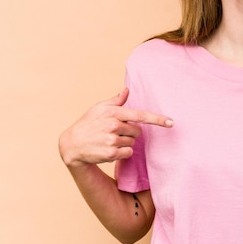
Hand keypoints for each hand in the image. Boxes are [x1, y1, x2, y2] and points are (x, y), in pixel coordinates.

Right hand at [59, 88, 173, 166]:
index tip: (171, 123)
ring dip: (124, 144)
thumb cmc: (87, 124)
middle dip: (130, 133)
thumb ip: (116, 101)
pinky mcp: (111, 153)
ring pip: (132, 143)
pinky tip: (109, 150)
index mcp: (114, 112)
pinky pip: (127, 153)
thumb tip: (127, 90)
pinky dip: (122, 153)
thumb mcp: (99, 108)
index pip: (141, 115)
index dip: (158, 119)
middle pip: (137, 131)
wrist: (71, 144)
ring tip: (108, 141)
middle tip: (114, 133)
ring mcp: (112, 140)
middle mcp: (114, 125)